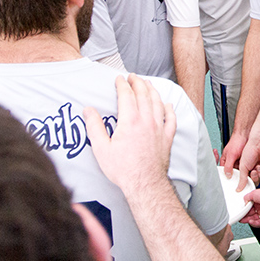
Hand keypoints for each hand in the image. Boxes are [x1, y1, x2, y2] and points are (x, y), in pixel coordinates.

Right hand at [84, 74, 175, 193]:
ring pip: (158, 103)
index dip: (122, 84)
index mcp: (130, 121)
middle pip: (144, 94)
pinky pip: (171, 119)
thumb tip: (88, 110)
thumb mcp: (101, 149)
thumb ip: (94, 127)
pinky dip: (170, 109)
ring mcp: (159, 128)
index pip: (127, 95)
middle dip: (138, 83)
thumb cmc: (122, 169)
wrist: (145, 184)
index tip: (119, 79)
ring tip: (148, 84)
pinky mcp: (167, 138)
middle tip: (133, 77)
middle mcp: (147, 120)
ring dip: (152, 91)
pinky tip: (168, 104)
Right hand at [220, 131, 246, 178]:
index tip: (231, 181)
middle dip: (237, 177)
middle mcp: (231, 163)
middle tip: (240, 178)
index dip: (226, 178)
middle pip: (233, 175)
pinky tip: (250, 171)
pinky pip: (246, 170)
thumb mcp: (231, 155)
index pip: (223, 173)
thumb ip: (228, 165)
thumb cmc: (236, 141)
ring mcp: (239, 163)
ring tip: (246, 174)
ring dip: (243, 174)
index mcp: (225, 161)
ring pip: (240, 173)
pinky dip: (248, 171)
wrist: (246, 135)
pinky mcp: (245, 162)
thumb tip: (227, 175)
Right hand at [237, 136, 259, 189]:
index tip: (247, 182)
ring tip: (258, 166)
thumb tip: (239, 189)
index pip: (247, 182)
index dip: (248, 182)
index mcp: (246, 170)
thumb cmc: (249, 151)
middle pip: (255, 182)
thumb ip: (241, 179)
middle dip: (255, 177)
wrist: (259, 144)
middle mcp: (253, 170)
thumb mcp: (242, 166)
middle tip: (253, 171)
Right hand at [241, 178, 259, 227]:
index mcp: (257, 201)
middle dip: (245, 216)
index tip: (240, 212)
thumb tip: (244, 203)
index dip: (244, 210)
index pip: (249, 207)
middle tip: (240, 218)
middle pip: (250, 214)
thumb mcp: (253, 193)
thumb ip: (246, 198)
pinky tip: (251, 221)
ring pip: (254, 219)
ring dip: (248, 220)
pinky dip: (254, 223)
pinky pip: (259, 223)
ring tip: (243, 220)